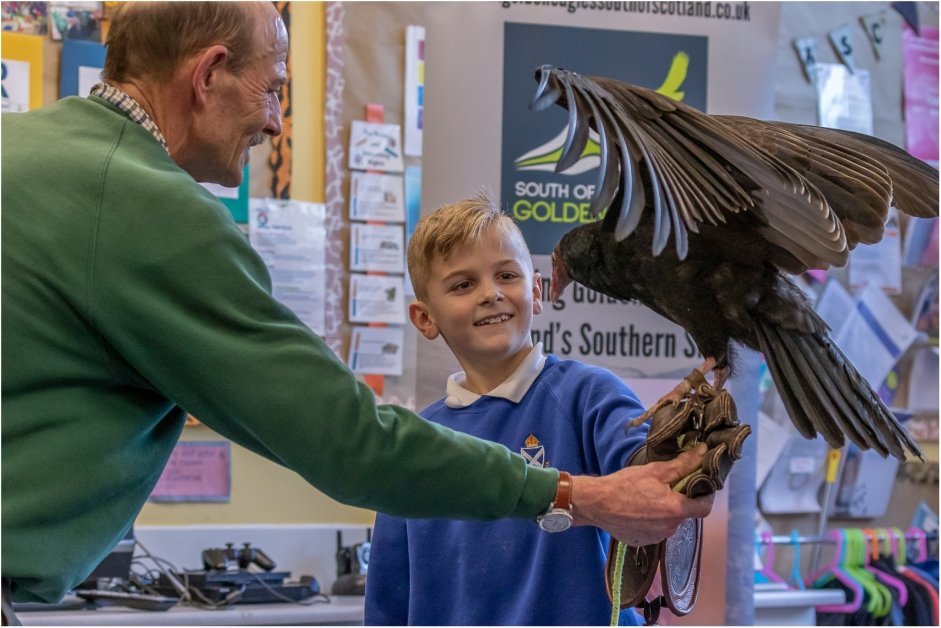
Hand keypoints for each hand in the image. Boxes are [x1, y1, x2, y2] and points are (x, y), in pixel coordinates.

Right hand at [570, 444, 713, 545]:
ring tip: (648, 498)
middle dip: (679, 501)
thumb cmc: (626, 484)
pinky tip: (638, 511)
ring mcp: (656, 538)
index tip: (699, 486)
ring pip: (669, 523)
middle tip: (665, 487)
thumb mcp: (655, 470)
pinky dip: (652, 522)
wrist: (596, 503)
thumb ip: (683, 464)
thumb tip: (703, 452)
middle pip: (685, 514)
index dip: (705, 496)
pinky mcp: (643, 542)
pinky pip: (655, 531)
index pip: (705, 508)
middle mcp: (670, 528)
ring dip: (665, 512)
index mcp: (676, 510)